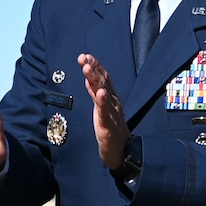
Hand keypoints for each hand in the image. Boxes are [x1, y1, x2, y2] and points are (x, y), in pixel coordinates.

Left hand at [78, 52, 128, 170]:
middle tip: (84, 57)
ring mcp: (111, 113)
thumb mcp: (100, 108)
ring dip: (95, 79)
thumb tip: (88, 80)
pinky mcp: (107, 125)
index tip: (85, 55)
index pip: (103, 78)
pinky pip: (104, 111)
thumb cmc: (110, 129)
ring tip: (88, 68)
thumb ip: (95, 94)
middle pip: (103, 82)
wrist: (121, 151)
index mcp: (110, 98)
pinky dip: (102, 101)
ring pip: (102, 93)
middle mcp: (112, 102)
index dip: (95, 66)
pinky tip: (100, 92)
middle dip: (94, 68)